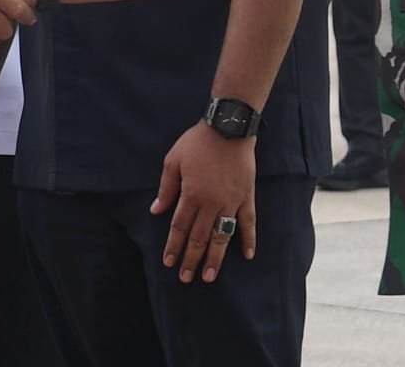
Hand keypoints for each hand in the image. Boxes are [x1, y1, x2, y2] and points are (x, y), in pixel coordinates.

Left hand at [151, 121, 256, 283]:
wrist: (228, 127)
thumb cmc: (198, 142)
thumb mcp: (173, 160)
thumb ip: (166, 188)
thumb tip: (156, 210)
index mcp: (191, 194)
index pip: (180, 227)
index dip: (174, 246)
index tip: (169, 263)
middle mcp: (211, 203)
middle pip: (199, 237)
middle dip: (191, 259)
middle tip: (186, 278)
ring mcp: (231, 202)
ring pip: (222, 236)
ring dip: (215, 258)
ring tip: (209, 276)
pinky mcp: (247, 197)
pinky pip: (249, 222)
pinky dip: (248, 239)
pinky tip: (247, 255)